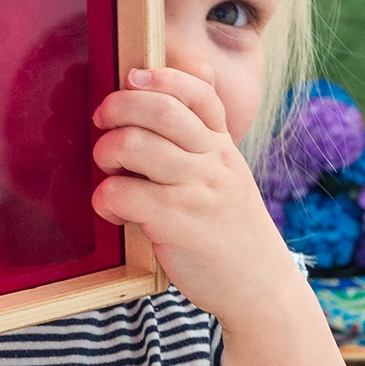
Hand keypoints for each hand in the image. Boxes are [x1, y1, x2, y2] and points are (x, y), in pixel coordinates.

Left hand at [91, 67, 292, 331]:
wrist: (261, 288)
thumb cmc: (231, 232)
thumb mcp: (226, 180)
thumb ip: (198, 150)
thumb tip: (143, 121)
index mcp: (223, 146)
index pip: (198, 93)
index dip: (160, 77)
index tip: (132, 77)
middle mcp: (212, 160)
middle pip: (159, 109)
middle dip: (118, 106)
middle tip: (102, 121)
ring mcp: (195, 190)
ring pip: (134, 144)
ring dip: (106, 151)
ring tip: (108, 169)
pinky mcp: (176, 222)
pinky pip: (122, 193)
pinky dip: (105, 198)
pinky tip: (112, 210)